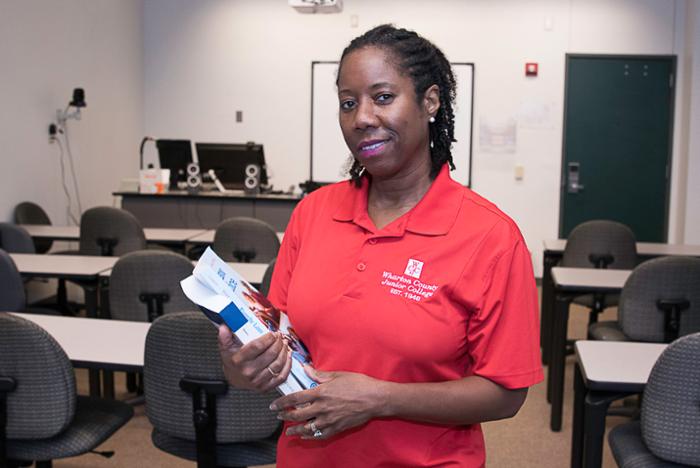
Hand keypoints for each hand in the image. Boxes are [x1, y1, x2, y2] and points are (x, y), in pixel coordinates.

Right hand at [218, 325, 291, 391]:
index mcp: (238, 360)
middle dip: (278, 343)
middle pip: (270, 354)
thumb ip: (224, 336)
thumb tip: (224, 327)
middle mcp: (248, 371)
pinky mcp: (265, 387)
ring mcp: (257, 381)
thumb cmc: (232, 361)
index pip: (257, 346)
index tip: (273, 333)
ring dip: (284, 352)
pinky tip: (288, 357)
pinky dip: (287, 366)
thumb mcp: (225, 348)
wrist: (234, 379)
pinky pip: (281, 377)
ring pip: (277, 364)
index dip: (268, 338)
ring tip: (285, 344)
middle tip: (280, 337)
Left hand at [270, 367, 387, 439]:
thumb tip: (305, 368)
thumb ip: (319, 374)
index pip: (296, 398)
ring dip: (295, 429)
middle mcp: (322, 407)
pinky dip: (310, 436)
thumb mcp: (338, 375)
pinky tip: (305, 435)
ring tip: (288, 430)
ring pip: (307, 428)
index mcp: (321, 392)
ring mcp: (329, 420)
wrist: (375, 399)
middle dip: (286, 416)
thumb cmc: (358, 384)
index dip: (283, 402)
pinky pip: (319, 435)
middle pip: (298, 414)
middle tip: (279, 416)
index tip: (274, 405)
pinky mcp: (337, 428)